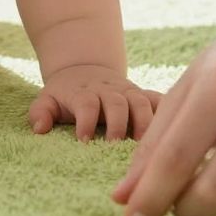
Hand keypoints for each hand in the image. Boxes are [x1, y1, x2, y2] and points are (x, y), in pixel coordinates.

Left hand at [28, 66, 162, 142]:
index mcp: (84, 92)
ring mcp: (128, 91)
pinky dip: (168, 110)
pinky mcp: (143, 95)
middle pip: (116, 103)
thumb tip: (39, 130)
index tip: (84, 141)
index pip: (86, 103)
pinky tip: (175, 128)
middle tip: (115, 146)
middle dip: (117, 124)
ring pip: (140, 102)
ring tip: (146, 146)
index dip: (86, 121)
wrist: (85, 69)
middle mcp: (108, 90)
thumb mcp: (46, 99)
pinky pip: (159, 99)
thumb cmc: (65, 94)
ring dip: (144, 122)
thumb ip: (40, 113)